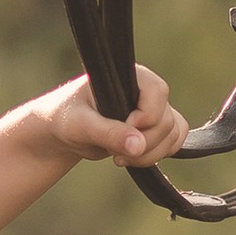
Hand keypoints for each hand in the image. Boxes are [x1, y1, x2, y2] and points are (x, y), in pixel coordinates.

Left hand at [33, 68, 190, 165]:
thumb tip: (138, 145)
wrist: (63, 132)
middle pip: (166, 119)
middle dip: (144, 144)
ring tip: (120, 158)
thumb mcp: (81, 126)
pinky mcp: (153, 128)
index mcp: (128, 76)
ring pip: (172, 133)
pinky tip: (133, 158)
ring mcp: (151, 109)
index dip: (146, 117)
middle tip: (115, 154)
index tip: (123, 130)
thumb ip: (108, 133)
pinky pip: (173, 141)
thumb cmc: (65, 118)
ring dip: (150, 154)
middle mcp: (144, 90)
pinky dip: (158, 155)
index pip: (157, 91)